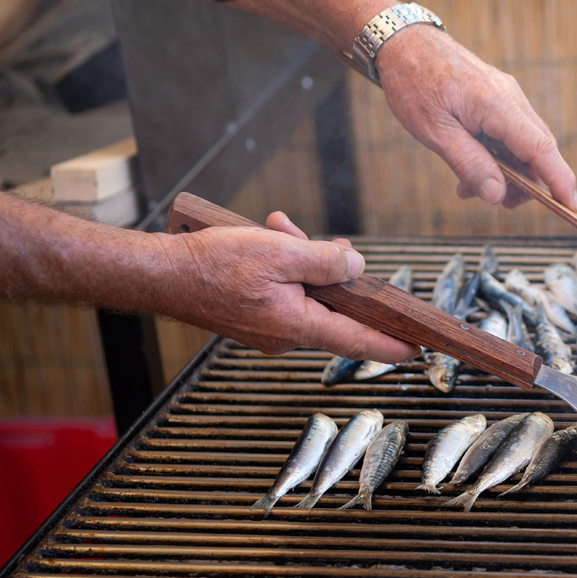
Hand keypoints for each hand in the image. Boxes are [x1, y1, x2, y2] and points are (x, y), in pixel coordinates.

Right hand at [156, 212, 419, 361]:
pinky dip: (284, 267)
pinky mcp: (254, 317)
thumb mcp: (279, 252)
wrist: (159, 274)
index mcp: (297, 325)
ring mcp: (269, 329)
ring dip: (304, 261)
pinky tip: (270, 236)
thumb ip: (325, 260)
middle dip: (336, 273)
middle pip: (333, 307)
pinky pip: (285, 293)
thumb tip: (356, 266)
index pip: (358, 340)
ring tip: (282, 228)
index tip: (416, 349)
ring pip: (307, 294)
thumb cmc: (212, 265)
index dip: (390, 344)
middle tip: (328, 245)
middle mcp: (286, 335)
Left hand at [376, 25, 576, 210]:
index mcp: (497, 104)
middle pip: (538, 151)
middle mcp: (510, 99)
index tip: (572, 207)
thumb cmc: (414, 81)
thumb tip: (498, 195)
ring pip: (523, 147)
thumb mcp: (434, 131)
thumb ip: (469, 163)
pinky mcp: (497, 100)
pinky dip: (497, 158)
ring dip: (506, 174)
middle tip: (499, 204)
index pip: (541, 148)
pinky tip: (470, 172)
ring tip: (469, 189)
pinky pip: (509, 136)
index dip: (560, 181)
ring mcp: (506, 97)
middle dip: (526, 184)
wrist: (404, 41)